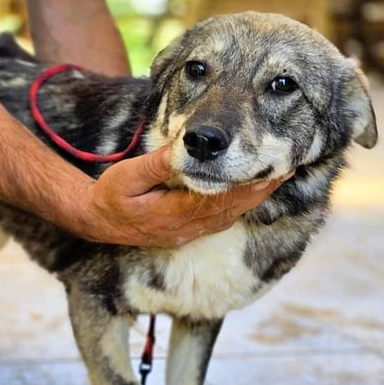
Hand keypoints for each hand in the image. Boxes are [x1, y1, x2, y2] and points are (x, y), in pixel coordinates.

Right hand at [77, 146, 292, 246]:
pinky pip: (220, 221)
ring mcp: (186, 233)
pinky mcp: (185, 233)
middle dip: (260, 191)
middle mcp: (186, 228)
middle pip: (233, 210)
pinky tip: (249, 195)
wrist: (96, 221)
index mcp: (174, 214)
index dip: (249, 186)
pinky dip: (238, 207)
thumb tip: (184, 150)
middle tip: (287, 171)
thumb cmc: (110, 196)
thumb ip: (157, 165)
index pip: (221, 199)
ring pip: (229, 217)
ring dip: (253, 200)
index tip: (271, 170)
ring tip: (275, 180)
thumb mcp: (127, 177)